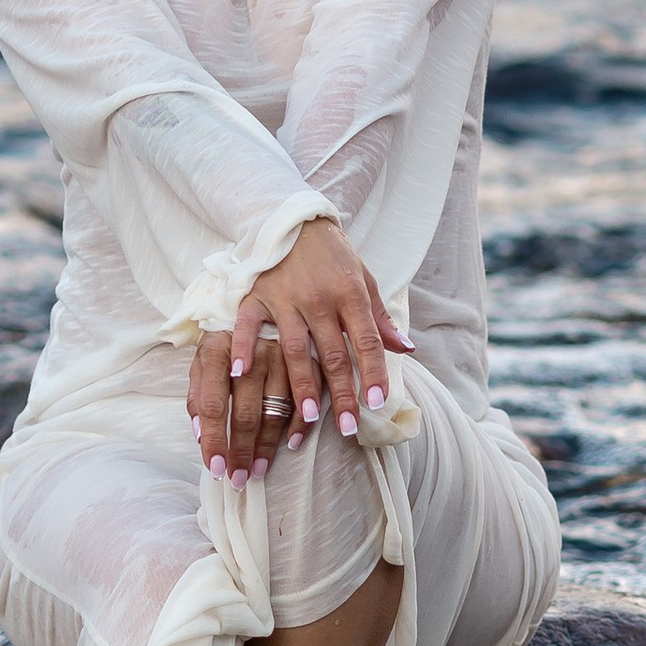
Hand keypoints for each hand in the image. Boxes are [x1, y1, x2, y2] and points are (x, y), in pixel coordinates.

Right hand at [188, 221, 411, 484]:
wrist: (292, 218)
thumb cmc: (332, 254)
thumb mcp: (363, 278)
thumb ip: (379, 317)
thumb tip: (405, 349)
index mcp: (350, 293)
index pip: (366, 340)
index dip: (373, 372)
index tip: (378, 402)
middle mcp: (319, 298)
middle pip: (333, 354)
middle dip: (342, 392)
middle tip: (349, 427)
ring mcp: (285, 298)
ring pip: (296, 348)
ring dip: (303, 384)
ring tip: (309, 417)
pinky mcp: (257, 295)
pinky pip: (247, 326)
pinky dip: (242, 347)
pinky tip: (239, 373)